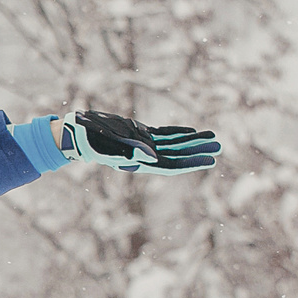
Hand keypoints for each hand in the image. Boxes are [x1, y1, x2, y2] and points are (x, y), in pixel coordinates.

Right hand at [56, 111, 220, 174]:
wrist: (77, 133)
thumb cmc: (91, 141)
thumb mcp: (109, 145)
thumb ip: (130, 151)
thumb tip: (153, 157)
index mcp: (139, 161)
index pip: (171, 165)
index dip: (191, 163)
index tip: (210, 160)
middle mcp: (145, 155)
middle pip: (177, 155)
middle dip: (198, 151)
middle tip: (220, 147)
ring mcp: (143, 144)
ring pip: (174, 144)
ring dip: (193, 141)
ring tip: (213, 138)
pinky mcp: (140, 133)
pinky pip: (164, 135)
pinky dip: (179, 133)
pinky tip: (193, 132)